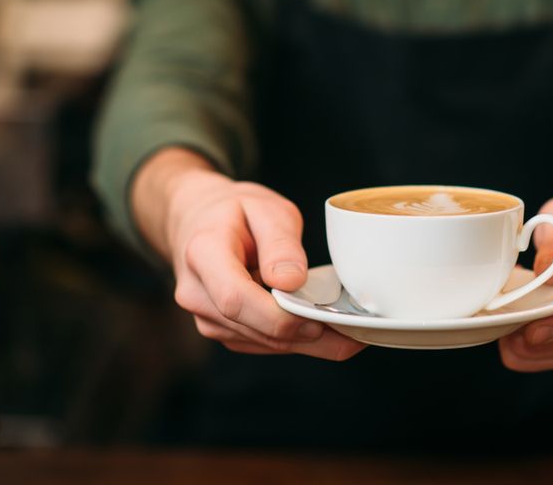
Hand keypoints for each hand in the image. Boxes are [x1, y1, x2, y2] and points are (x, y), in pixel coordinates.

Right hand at [134, 148, 364, 360]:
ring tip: (351, 333)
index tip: (319, 316)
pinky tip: (327, 331)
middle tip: (355, 332)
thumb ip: (280, 243)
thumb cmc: (234, 211)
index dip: (279, 316)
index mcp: (203, 254)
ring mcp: (206, 317)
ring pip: (262, 342)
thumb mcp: (264, 208)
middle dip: (306, 335)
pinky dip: (296, 340)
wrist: (199, 221)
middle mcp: (197, 294)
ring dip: (307, 343)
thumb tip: (292, 282)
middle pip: (253, 328)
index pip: (235, 299)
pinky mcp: (223, 330)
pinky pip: (262, 343)